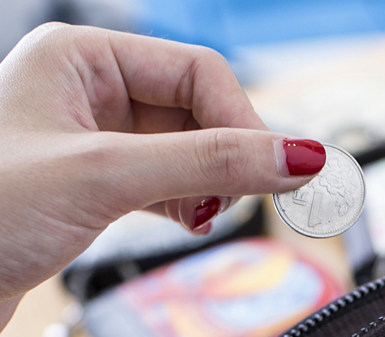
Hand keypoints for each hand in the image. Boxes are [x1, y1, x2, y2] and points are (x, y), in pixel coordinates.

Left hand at [0, 24, 324, 324]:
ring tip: (203, 215)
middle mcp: (90, 92)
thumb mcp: (106, 176)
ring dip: (209, 186)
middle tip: (245, 199)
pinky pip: (167, 183)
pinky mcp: (99, 186)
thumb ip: (207, 163)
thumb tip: (294, 155)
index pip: (198, 73)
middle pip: (198, 113)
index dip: (245, 122)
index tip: (283, 168)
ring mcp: (96, 141)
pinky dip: (187, 204)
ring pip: (187, 152)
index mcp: (81, 58)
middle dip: (227, 160)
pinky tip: (189, 221)